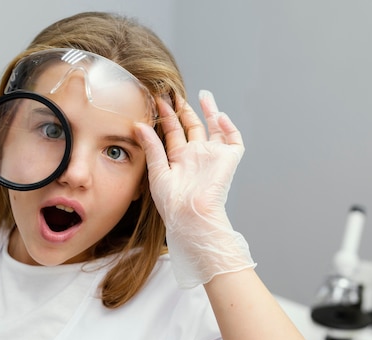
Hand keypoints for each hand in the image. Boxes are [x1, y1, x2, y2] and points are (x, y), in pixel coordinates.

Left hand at [135, 90, 254, 287]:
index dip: (166, 115)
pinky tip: (219, 115)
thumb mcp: (156, 171)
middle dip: (185, 110)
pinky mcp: (228, 160)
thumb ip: (151, 146)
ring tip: (203, 95)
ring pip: (213, 129)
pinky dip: (229, 127)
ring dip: (209, 112)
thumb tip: (138, 124)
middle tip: (176, 93)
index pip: (173, 132)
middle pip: (192, 127)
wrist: (191, 215)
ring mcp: (212, 156)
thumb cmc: (172, 202)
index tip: (158, 99)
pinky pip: (233, 139)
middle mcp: (195, 156)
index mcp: (178, 160)